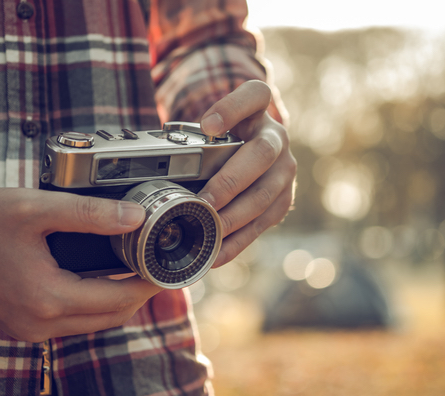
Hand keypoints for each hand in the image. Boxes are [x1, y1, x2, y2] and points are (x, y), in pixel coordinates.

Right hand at [0, 188, 162, 341]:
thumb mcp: (35, 209)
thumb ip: (91, 213)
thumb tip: (137, 217)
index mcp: (47, 299)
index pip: (120, 300)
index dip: (150, 284)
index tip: (168, 267)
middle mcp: (40, 325)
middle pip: (111, 317)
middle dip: (139, 294)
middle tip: (155, 265)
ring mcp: (28, 330)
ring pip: (93, 322)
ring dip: (117, 300)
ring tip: (133, 267)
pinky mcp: (20, 325)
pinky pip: (71, 321)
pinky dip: (92, 303)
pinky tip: (99, 277)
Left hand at [198, 80, 296, 266]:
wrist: (252, 151)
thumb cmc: (224, 138)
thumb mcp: (212, 125)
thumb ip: (194, 135)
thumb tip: (159, 162)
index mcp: (258, 109)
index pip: (254, 95)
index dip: (232, 108)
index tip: (208, 126)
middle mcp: (277, 137)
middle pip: (261, 154)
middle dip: (230, 181)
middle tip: (202, 201)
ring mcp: (285, 169)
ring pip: (265, 194)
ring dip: (234, 216)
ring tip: (208, 230)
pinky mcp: (284, 199)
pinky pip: (263, 223)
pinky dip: (238, 241)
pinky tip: (216, 252)